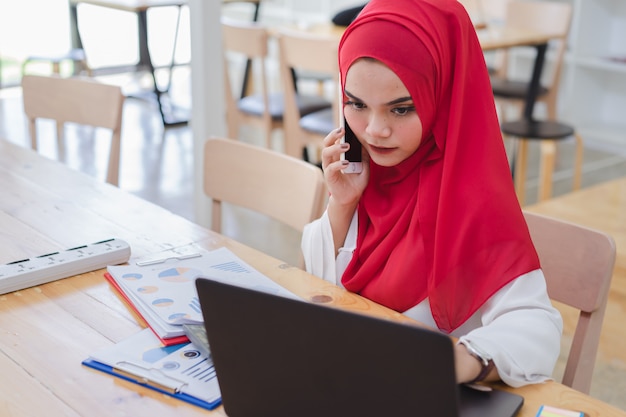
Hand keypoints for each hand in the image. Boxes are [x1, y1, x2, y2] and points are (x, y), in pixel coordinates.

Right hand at [321, 127, 369, 253]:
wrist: (352, 198)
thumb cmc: (356, 182)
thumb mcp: (364, 167)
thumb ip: (364, 156)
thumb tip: (367, 143)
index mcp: (337, 156)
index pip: (333, 140)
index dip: (336, 132)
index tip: (344, 124)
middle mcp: (331, 160)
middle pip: (326, 144)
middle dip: (332, 135)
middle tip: (342, 130)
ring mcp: (329, 169)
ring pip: (325, 154)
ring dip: (335, 148)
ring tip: (346, 146)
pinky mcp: (330, 178)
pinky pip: (331, 169)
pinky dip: (338, 164)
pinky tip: (347, 163)